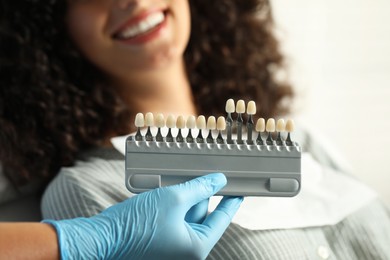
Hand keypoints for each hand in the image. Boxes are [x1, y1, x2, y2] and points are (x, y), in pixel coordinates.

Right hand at [44, 173, 242, 259]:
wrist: (102, 237)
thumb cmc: (137, 224)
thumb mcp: (174, 199)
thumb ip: (199, 188)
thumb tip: (218, 180)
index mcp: (196, 246)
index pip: (221, 219)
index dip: (232, 201)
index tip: (239, 190)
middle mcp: (185, 247)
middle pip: (202, 213)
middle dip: (204, 192)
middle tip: (209, 172)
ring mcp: (172, 242)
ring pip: (187, 212)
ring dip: (187, 193)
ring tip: (189, 174)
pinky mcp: (160, 236)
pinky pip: (174, 215)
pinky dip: (175, 200)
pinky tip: (173, 184)